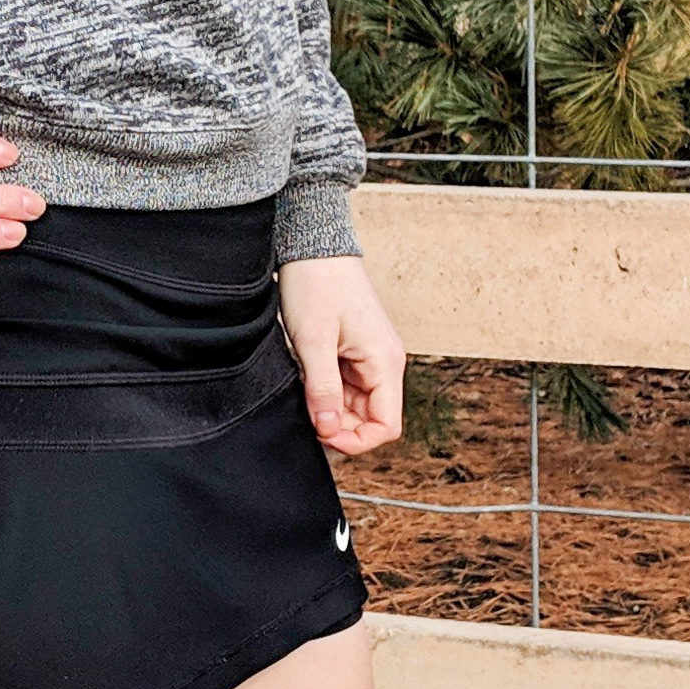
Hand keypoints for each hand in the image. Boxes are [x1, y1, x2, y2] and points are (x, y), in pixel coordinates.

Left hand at [279, 253, 405, 456]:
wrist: (312, 248)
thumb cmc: (318, 285)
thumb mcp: (314, 341)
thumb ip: (322, 389)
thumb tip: (328, 429)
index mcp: (386, 362)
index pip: (386, 426)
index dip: (356, 441)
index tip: (322, 433)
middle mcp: (384, 364)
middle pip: (368, 419)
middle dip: (338, 424)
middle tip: (305, 410)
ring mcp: (369, 359)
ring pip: (353, 405)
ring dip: (328, 406)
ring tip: (303, 385)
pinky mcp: (354, 353)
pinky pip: (343, 386)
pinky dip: (324, 390)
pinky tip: (306, 375)